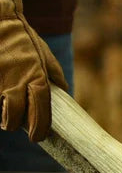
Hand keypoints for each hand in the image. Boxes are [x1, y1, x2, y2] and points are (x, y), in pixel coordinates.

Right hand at [0, 0, 67, 141]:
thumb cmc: (21, 35)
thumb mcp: (42, 52)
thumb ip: (53, 72)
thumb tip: (64, 88)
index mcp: (36, 78)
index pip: (41, 111)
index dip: (39, 128)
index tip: (38, 137)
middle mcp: (16, 81)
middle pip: (15, 116)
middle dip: (14, 124)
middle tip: (15, 124)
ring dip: (1, 115)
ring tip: (3, 114)